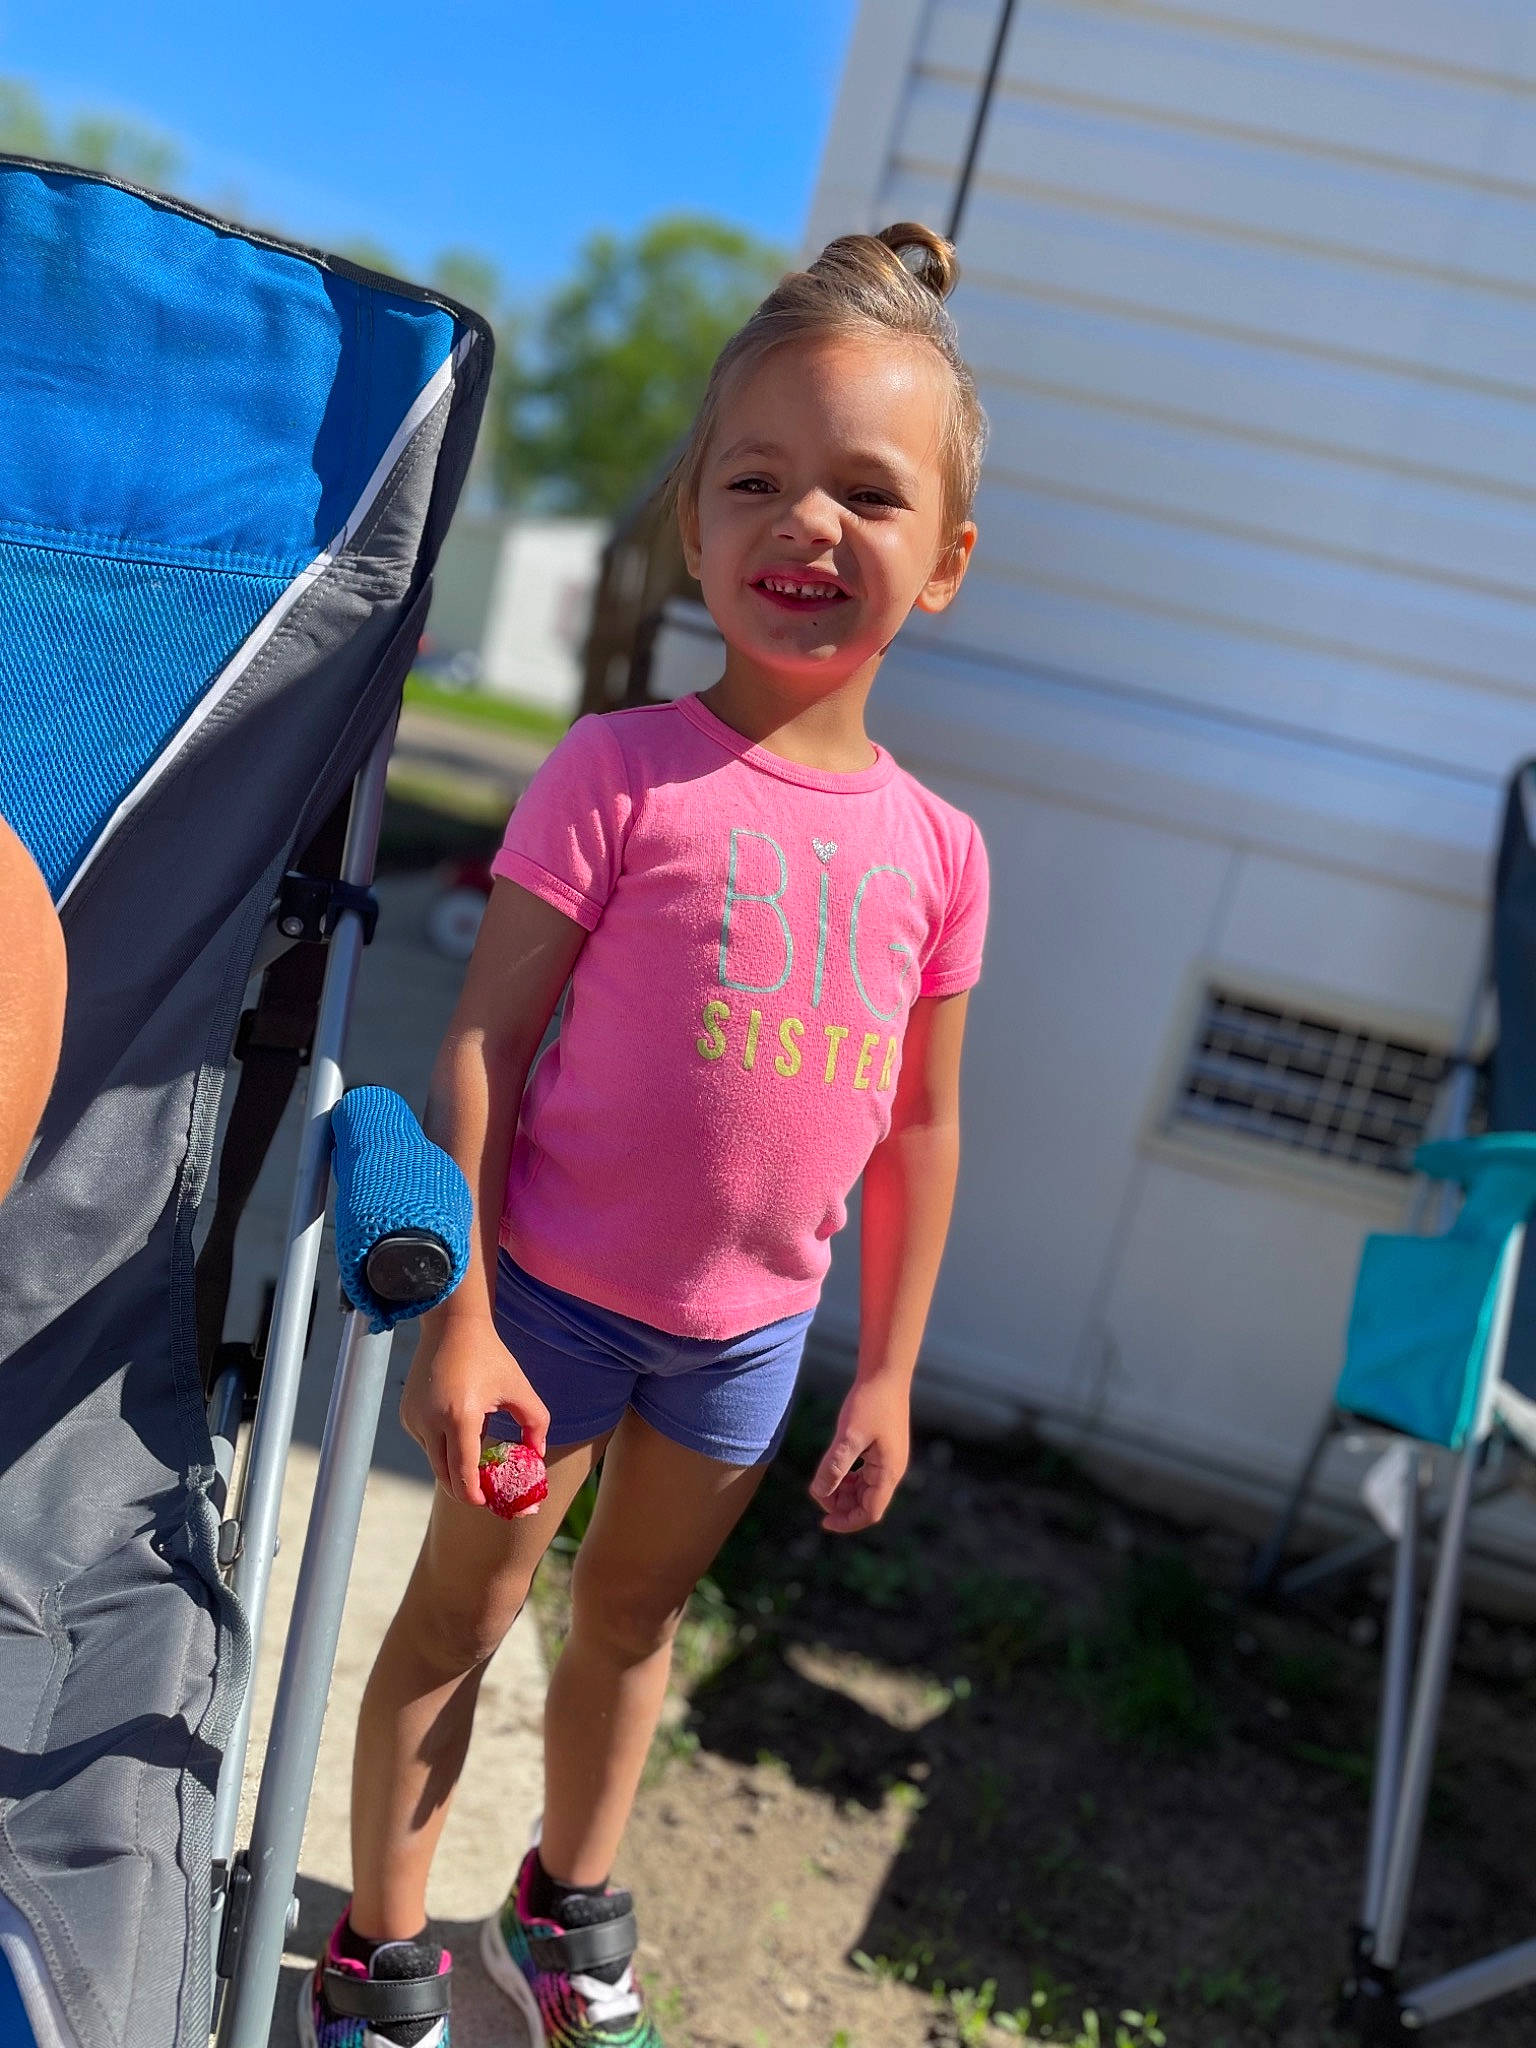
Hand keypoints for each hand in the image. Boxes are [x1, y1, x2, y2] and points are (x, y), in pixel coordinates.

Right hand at [399, 1311, 549, 1506]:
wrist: (451, 1326)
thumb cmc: (489, 1356)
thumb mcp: (519, 1388)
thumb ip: (536, 1423)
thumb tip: (538, 1454)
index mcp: (460, 1416)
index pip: (462, 1471)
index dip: (473, 1493)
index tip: (485, 1502)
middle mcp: (431, 1421)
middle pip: (444, 1473)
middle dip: (463, 1488)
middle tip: (483, 1493)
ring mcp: (414, 1419)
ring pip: (434, 1459)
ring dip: (454, 1464)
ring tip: (477, 1451)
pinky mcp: (406, 1415)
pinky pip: (426, 1442)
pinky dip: (442, 1445)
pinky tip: (459, 1424)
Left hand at [809, 1378, 910, 1533]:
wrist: (886, 1373)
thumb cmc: (869, 1402)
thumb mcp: (849, 1436)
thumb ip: (834, 1466)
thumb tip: (819, 1494)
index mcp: (888, 1472)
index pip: (870, 1512)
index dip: (847, 1522)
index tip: (824, 1522)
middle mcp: (892, 1470)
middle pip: (868, 1504)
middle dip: (843, 1506)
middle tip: (819, 1494)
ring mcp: (889, 1460)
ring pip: (866, 1490)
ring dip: (845, 1493)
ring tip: (824, 1484)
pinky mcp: (884, 1449)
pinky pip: (867, 1475)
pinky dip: (850, 1479)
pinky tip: (835, 1469)